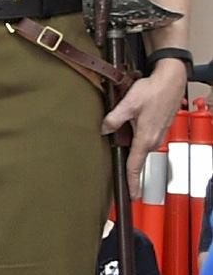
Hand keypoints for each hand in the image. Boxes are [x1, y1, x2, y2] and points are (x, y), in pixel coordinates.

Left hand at [104, 63, 187, 185]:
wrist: (171, 79)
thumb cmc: (152, 90)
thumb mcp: (128, 104)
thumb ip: (113, 119)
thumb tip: (103, 129)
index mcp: (145, 137)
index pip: (135, 164)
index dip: (132, 181)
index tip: (132, 195)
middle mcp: (154, 139)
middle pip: (138, 159)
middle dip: (132, 172)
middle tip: (127, 187)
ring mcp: (158, 133)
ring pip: (142, 149)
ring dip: (134, 156)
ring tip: (125, 168)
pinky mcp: (159, 127)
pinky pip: (146, 140)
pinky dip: (138, 143)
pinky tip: (130, 139)